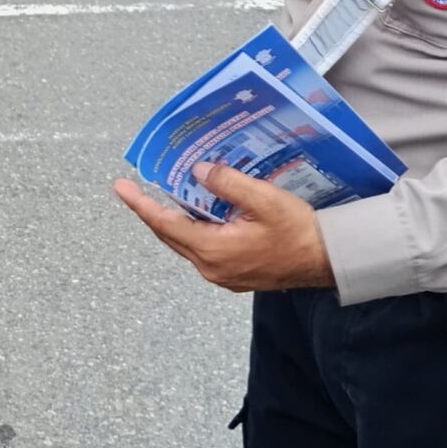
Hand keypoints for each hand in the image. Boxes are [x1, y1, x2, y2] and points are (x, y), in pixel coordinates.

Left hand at [113, 165, 333, 292]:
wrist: (326, 260)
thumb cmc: (298, 230)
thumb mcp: (263, 199)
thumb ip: (227, 184)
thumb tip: (196, 172)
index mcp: (213, 250)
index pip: (166, 224)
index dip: (141, 205)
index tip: (120, 187)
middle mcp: (211, 268)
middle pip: (171, 235)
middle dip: (152, 210)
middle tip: (136, 187)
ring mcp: (222, 275)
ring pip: (186, 243)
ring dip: (175, 219)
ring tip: (166, 194)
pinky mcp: (233, 275)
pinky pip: (202, 249)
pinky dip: (194, 230)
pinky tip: (199, 212)